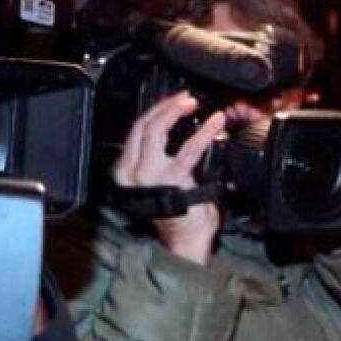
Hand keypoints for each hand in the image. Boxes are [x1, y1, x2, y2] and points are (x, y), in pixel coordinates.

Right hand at [113, 92, 226, 263]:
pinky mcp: (173, 178)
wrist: (186, 241)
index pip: (135, 132)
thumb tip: (175, 134)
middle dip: (163, 106)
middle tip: (184, 98)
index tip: (172, 102)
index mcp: (125, 171)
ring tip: (192, 103)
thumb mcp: (158, 182)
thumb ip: (159, 159)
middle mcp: (131, 171)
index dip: (154, 111)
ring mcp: (149, 174)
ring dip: (174, 112)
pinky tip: (215, 122)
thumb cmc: (178, 215)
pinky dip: (203, 132)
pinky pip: (188, 149)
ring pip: (156, 130)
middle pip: (142, 126)